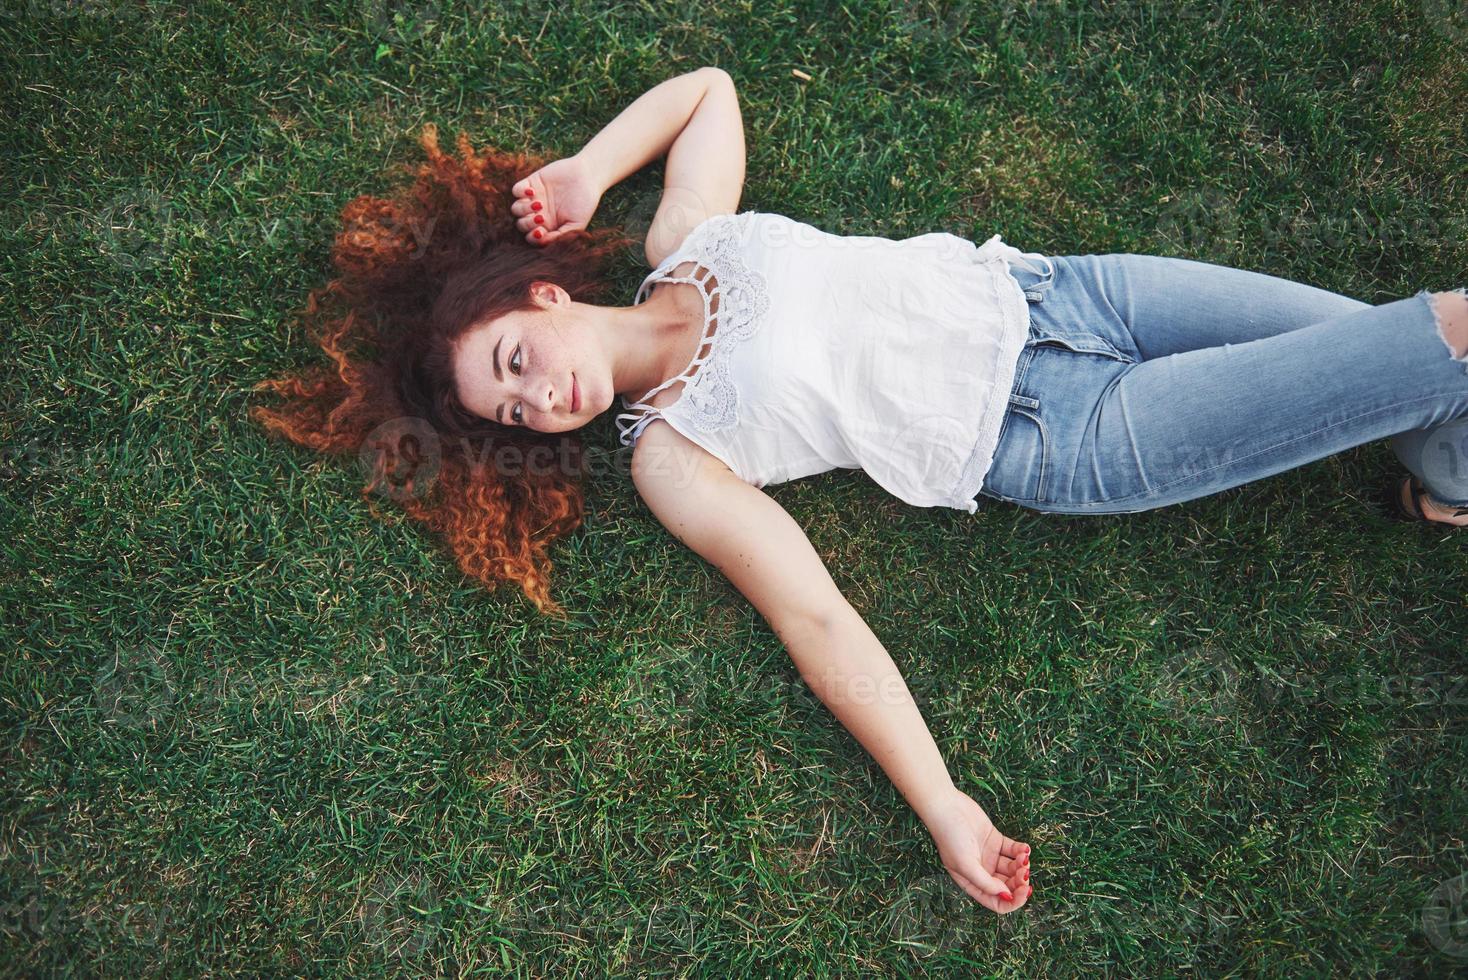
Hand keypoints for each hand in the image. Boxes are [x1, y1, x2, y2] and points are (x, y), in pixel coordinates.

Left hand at [510, 154, 603, 245]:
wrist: (588, 176)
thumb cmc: (585, 202)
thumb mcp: (577, 224)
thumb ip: (561, 236)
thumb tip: (544, 243)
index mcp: (548, 226)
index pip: (531, 236)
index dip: (532, 237)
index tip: (541, 232)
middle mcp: (538, 213)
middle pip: (521, 224)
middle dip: (528, 223)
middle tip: (541, 217)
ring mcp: (533, 198)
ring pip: (516, 209)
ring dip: (523, 209)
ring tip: (539, 204)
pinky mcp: (531, 182)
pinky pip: (516, 190)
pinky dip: (520, 192)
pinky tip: (533, 191)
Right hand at [921, 786, 1031, 914]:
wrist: (946, 806)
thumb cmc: (949, 837)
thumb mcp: (965, 864)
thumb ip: (985, 883)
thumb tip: (1006, 896)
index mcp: (972, 882)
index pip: (996, 902)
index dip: (1012, 901)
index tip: (1023, 892)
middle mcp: (982, 871)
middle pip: (1008, 886)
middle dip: (1019, 882)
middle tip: (1024, 872)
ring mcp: (990, 856)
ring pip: (1013, 869)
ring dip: (1022, 865)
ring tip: (1023, 856)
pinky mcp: (996, 840)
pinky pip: (1014, 851)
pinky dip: (1022, 851)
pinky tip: (1024, 848)